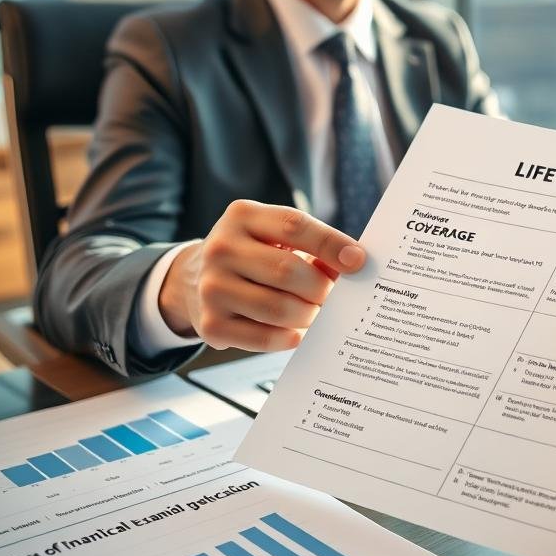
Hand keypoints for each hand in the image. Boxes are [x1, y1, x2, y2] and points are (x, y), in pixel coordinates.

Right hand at [158, 200, 365, 351]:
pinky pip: (263, 338)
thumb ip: (312, 246)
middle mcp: (221, 248)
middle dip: (321, 288)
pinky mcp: (210, 324)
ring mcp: (212, 287)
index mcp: (242, 216)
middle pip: (288, 271)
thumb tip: (352, 265)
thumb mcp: (275, 236)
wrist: (196, 279)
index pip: (295, 225)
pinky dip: (289, 337)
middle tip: (333, 297)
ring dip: (308, 315)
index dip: (331, 244)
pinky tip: (297, 331)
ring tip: (316, 313)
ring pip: (278, 308)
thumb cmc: (254, 254)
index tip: (358, 261)